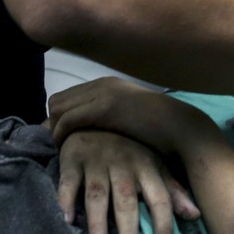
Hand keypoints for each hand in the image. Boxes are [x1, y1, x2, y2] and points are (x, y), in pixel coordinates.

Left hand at [48, 78, 211, 158]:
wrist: (180, 127)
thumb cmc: (158, 128)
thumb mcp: (129, 115)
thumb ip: (109, 115)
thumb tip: (91, 128)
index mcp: (107, 84)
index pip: (66, 97)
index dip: (59, 118)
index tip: (62, 138)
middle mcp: (102, 84)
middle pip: (57, 101)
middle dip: (53, 123)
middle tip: (59, 145)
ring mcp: (103, 94)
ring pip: (58, 110)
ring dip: (55, 131)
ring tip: (62, 149)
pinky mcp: (104, 108)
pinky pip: (68, 120)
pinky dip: (61, 136)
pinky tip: (66, 149)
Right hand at [55, 130, 199, 233]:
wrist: (95, 118)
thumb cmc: (130, 150)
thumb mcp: (154, 165)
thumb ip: (172, 191)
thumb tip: (195, 215)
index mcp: (146, 166)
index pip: (159, 197)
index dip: (164, 223)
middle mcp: (123, 164)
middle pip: (127, 202)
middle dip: (129, 233)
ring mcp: (96, 161)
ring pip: (97, 195)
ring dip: (98, 223)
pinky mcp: (72, 159)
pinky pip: (69, 182)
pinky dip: (66, 200)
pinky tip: (66, 220)